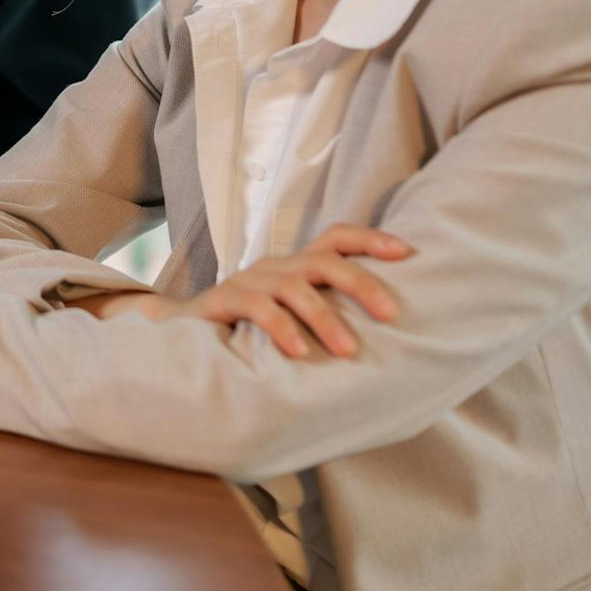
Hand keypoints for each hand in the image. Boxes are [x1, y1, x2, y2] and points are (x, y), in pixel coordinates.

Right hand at [109, 223, 412, 357]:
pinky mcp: (225, 299)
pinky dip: (283, 329)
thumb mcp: (291, 316)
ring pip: (295, 286)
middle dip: (362, 284)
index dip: (371, 240)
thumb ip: (325, 314)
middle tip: (391, 315)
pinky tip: (299, 352)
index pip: (336, 237)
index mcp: (296, 265)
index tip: (407, 253)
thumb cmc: (250, 331)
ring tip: (347, 350)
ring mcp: (249, 281)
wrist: (184, 334)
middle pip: (324, 260)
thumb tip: (386, 334)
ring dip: (325, 318)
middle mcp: (276, 266)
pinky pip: (259, 308)